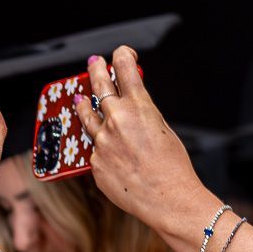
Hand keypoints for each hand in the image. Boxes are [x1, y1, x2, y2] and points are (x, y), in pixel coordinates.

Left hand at [81, 47, 220, 245]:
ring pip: (87, 117)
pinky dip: (103, 150)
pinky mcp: (95, 163)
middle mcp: (116, 120)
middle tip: (93, 63)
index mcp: (139, 107)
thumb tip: (129, 106)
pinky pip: (96, 151)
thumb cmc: (172, 166)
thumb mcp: (163, 129)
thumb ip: (142, 114)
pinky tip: (114, 157)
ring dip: (84, 105)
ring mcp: (102, 142)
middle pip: (99, 86)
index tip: (120, 53)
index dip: (122, 56)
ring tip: (80, 99)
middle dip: (96, 71)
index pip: (125, 69)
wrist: (167, 198)